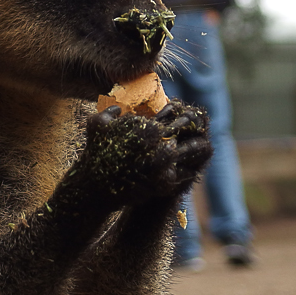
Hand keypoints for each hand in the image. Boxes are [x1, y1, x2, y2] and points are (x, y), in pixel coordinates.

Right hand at [75, 100, 211, 209]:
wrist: (94, 186)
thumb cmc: (94, 152)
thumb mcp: (96, 124)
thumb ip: (109, 111)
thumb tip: (117, 107)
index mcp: (146, 129)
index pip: (170, 116)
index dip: (177, 114)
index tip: (182, 114)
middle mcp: (158, 145)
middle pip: (182, 132)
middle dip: (188, 128)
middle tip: (195, 127)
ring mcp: (163, 165)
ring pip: (187, 152)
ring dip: (193, 148)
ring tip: (201, 145)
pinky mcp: (163, 182)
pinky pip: (183, 174)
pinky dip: (189, 169)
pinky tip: (192, 167)